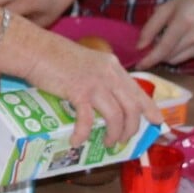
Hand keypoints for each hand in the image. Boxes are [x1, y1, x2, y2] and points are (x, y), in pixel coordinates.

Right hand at [19, 25, 153, 147]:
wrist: (35, 49)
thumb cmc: (54, 57)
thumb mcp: (86, 64)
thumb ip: (98, 79)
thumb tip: (101, 103)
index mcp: (112, 66)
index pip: (138, 90)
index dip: (150, 108)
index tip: (158, 122)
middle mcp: (109, 74)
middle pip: (132, 107)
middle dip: (132, 128)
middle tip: (124, 140)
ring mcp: (96, 82)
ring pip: (117, 116)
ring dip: (114, 134)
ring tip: (107, 143)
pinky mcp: (79, 91)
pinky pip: (88, 120)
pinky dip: (84, 134)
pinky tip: (77, 141)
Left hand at [136, 0, 193, 68]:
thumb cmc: (193, 1)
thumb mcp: (169, 6)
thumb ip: (152, 25)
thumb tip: (139, 46)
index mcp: (183, 21)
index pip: (164, 46)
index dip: (150, 58)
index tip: (138, 64)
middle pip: (168, 56)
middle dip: (154, 56)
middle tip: (147, 48)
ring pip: (175, 59)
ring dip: (164, 56)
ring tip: (162, 42)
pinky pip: (184, 58)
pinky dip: (174, 54)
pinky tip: (175, 43)